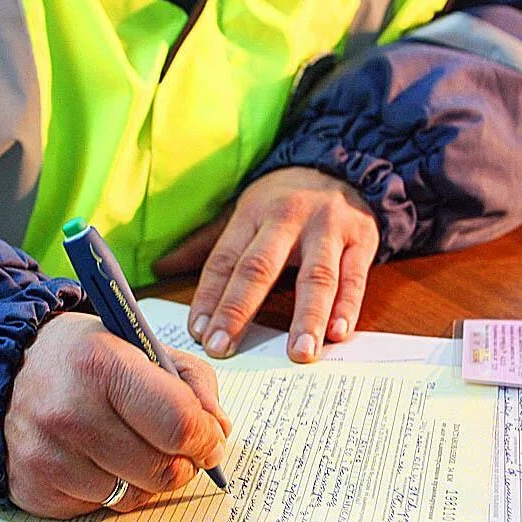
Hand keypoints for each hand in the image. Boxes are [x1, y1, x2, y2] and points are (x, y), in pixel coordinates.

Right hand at [4, 312, 231, 518]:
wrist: (4, 374)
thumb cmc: (81, 359)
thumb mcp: (139, 345)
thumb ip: (191, 382)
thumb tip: (218, 433)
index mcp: (102, 364)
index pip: (180, 424)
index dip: (205, 439)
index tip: (208, 439)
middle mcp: (70, 413)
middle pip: (163, 471)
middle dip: (180, 463)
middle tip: (173, 448)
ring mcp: (48, 456)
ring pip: (133, 497)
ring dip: (142, 479)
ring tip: (126, 447)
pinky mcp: (34, 489)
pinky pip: (98, 508)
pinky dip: (107, 490)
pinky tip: (93, 460)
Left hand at [154, 167, 379, 362]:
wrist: (343, 167)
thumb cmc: (283, 202)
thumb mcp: (242, 213)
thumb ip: (203, 245)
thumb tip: (158, 268)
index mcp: (252, 214)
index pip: (224, 260)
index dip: (209, 297)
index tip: (198, 333)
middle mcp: (288, 218)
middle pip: (260, 267)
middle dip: (239, 309)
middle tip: (224, 347)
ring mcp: (328, 229)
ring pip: (316, 276)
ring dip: (306, 317)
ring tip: (298, 354)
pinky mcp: (363, 240)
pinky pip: (354, 277)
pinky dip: (347, 307)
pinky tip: (338, 334)